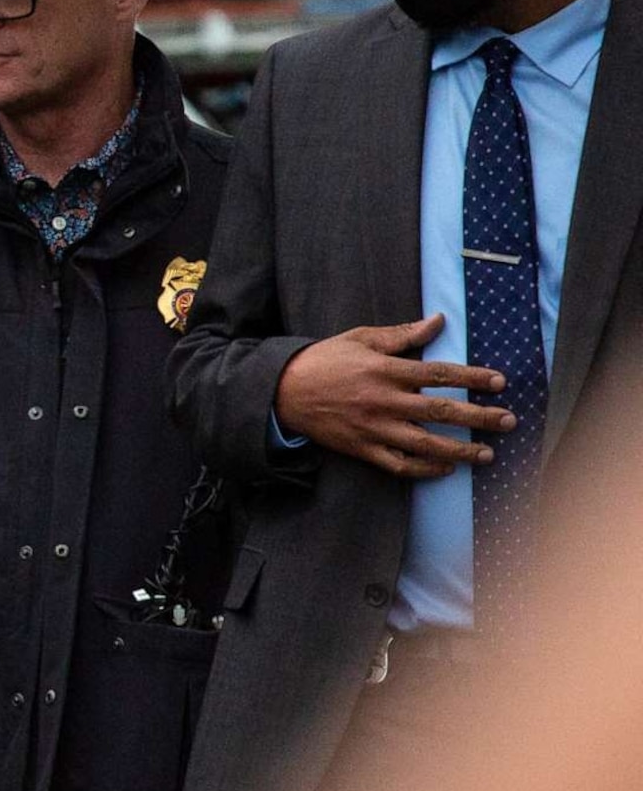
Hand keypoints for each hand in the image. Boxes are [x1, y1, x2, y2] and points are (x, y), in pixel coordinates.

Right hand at [273, 315, 517, 479]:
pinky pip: (399, 464)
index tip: (499, 383)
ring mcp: (373, 428)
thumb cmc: (323, 361)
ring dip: (461, 450)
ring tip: (486, 454)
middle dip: (480, 417)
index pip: (440, 374)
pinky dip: (425, 469)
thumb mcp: (361, 338)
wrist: (282, 391)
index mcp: (386, 370)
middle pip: (442, 411)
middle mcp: (384, 401)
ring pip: (426, 443)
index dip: (473, 378)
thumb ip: (402, 335)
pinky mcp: (362, 448)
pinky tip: (446, 468)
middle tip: (508, 421)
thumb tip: (439, 320)